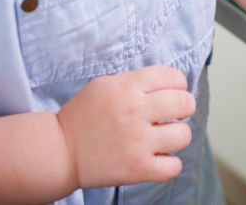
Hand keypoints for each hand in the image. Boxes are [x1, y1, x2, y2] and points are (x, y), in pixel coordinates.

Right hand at [56, 66, 195, 187]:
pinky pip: (173, 167)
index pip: (172, 77)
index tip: (173, 91)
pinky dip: (169, 164)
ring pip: (184, 135)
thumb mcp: (105, 85)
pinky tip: (158, 158)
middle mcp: (135, 112)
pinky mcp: (137, 169)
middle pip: (185, 103)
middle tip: (172, 114)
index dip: (178, 84)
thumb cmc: (83, 116)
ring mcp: (137, 142)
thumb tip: (169, 84)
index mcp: (127, 88)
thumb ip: (136, 81)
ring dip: (177, 136)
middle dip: (184, 107)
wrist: (60, 151)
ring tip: (164, 137)